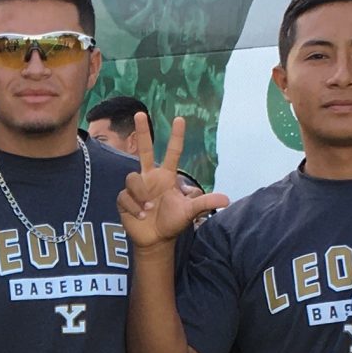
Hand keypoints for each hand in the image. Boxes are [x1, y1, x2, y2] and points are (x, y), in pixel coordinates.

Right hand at [115, 113, 228, 248]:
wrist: (155, 239)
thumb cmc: (172, 222)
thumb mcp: (190, 212)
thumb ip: (205, 202)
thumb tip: (227, 199)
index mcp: (166, 176)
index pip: (173, 152)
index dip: (176, 136)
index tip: (180, 119)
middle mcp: (150, 177)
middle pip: (144, 149)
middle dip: (143, 131)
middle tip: (139, 113)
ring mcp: (136, 187)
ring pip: (132, 178)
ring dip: (141, 195)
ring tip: (148, 209)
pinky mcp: (124, 198)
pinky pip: (125, 196)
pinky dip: (134, 207)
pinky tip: (140, 215)